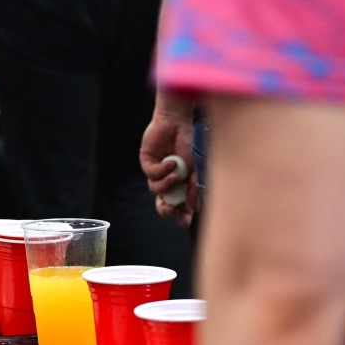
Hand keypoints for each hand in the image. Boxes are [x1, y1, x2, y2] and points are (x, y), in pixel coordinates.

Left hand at [140, 92, 197, 226]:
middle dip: (166, 209)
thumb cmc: (191, 143)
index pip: (180, 205)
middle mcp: (168, 179)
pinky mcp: (146, 161)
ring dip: (167, 185)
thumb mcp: (197, 167)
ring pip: (156, 189)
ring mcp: (157, 170)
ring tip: (177, 175)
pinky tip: (171, 162)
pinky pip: (151, 174)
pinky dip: (162, 170)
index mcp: (182, 183)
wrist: (179, 122)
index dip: (181, 215)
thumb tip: (193, 206)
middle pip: (163, 202)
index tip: (184, 222)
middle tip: (171, 209)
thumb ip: (194, 186)